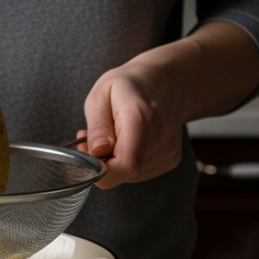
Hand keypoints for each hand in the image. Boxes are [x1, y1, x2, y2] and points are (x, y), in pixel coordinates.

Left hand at [77, 56, 185, 189]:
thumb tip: (96, 154)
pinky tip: (127, 142)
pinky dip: (126, 162)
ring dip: (113, 162)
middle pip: (124, 173)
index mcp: (141, 118)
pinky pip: (139, 174)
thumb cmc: (130, 85)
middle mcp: (160, 138)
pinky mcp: (171, 160)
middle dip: (101, 163)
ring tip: (112, 136)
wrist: (167, 82)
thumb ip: (97, 126)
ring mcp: (169, 151)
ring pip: (129, 176)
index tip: (87, 152)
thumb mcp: (101, 94)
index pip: (125, 165)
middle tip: (93, 139)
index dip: (100, 169)